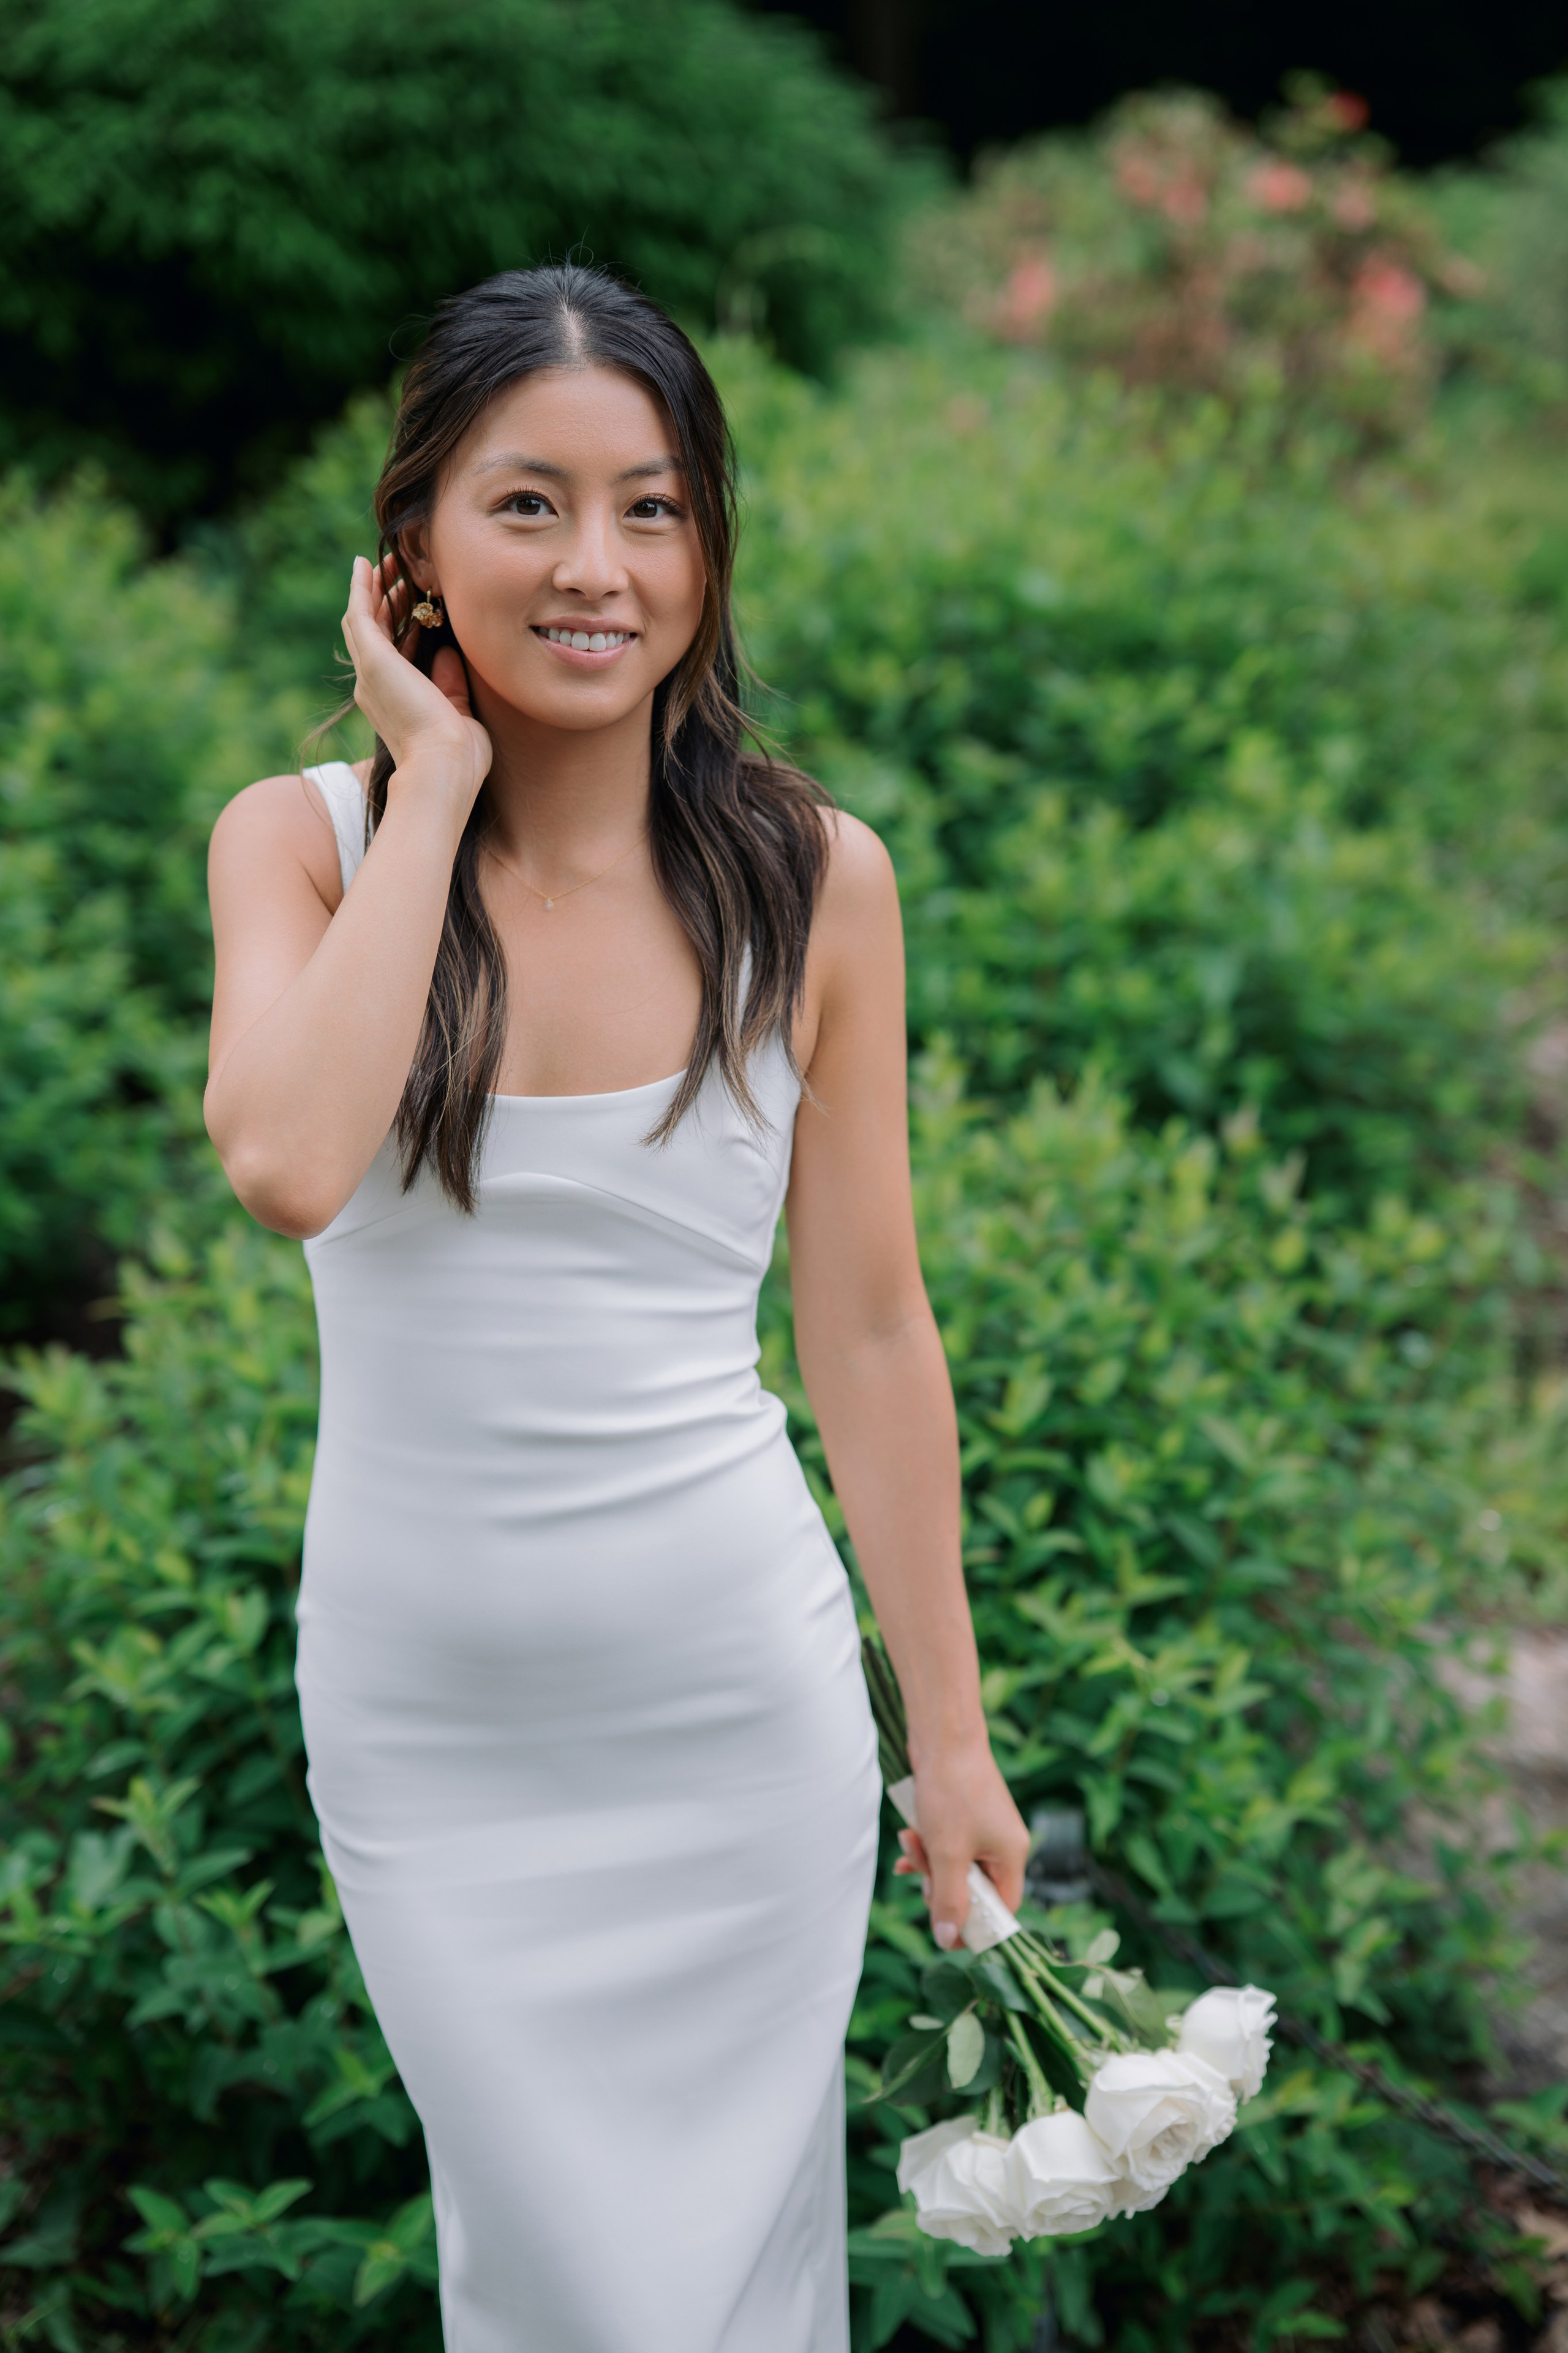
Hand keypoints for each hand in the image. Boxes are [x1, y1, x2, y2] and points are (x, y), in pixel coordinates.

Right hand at [340, 557, 491, 811]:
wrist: (443, 769)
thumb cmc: (458, 758)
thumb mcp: (459, 713)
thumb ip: (450, 683)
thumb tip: (447, 652)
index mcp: (393, 702)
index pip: (391, 655)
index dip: (398, 625)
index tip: (412, 603)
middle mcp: (374, 687)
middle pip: (373, 632)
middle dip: (383, 600)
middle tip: (397, 573)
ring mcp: (370, 673)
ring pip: (364, 620)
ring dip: (373, 589)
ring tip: (384, 563)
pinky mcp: (373, 660)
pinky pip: (361, 614)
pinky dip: (362, 588)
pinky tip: (365, 565)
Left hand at [893, 1737, 1029, 1950]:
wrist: (942, 1735)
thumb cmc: (951, 1791)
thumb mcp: (948, 1854)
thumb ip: (949, 1899)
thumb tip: (948, 1940)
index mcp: (1011, 1856)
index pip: (1001, 1909)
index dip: (974, 1924)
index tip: (944, 1928)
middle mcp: (1002, 1844)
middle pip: (973, 1890)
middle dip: (941, 1884)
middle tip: (922, 1871)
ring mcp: (983, 1829)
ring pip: (954, 1867)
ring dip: (927, 1862)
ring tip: (909, 1840)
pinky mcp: (963, 1816)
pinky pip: (946, 1846)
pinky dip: (926, 1848)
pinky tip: (906, 1842)